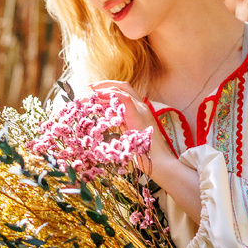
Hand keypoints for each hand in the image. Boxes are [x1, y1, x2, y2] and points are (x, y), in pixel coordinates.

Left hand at [92, 80, 201, 225]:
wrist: (160, 162)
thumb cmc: (146, 154)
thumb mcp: (131, 136)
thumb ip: (123, 126)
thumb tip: (109, 121)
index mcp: (140, 110)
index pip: (124, 92)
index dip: (109, 89)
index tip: (94, 92)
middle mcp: (142, 106)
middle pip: (123, 86)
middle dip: (105, 84)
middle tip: (89, 87)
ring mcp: (141, 109)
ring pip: (121, 89)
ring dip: (102, 90)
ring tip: (87, 95)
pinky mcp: (138, 114)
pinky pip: (123, 98)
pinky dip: (109, 95)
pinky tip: (97, 98)